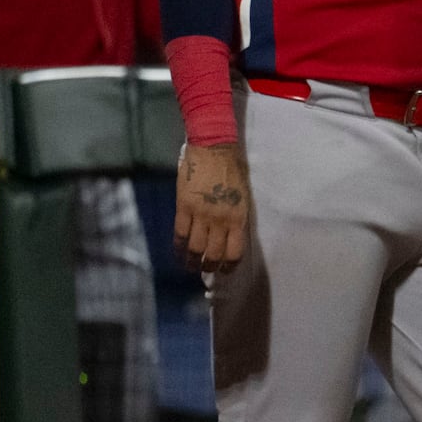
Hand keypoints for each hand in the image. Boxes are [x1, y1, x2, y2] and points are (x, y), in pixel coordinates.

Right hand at [175, 141, 251, 273]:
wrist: (213, 150)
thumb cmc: (232, 171)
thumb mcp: (242, 197)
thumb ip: (236, 217)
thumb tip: (231, 236)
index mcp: (238, 218)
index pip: (234, 251)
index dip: (229, 265)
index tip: (225, 271)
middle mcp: (220, 220)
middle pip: (213, 253)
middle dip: (209, 266)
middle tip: (205, 270)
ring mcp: (200, 214)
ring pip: (195, 247)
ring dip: (192, 261)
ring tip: (190, 266)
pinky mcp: (183, 207)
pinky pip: (180, 233)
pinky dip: (178, 246)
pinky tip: (178, 252)